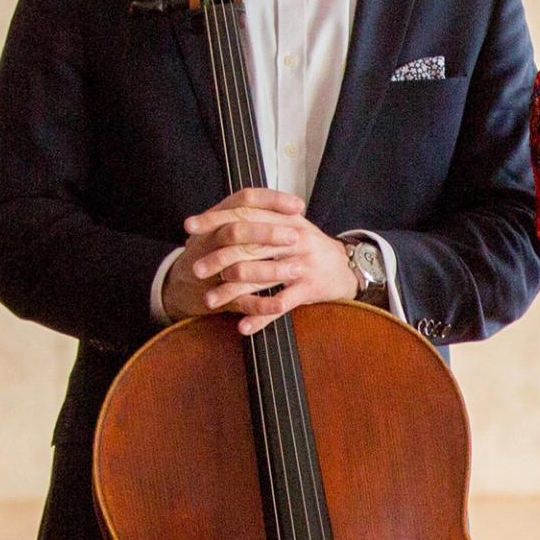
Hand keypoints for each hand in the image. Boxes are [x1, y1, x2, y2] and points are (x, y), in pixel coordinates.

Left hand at [174, 187, 356, 333]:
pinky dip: (260, 317)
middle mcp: (293, 238)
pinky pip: (280, 305)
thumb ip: (262, 218)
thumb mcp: (291, 224)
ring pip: (260, 276)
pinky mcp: (309, 288)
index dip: (215, 218)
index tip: (190, 226)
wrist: (348, 267)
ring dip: (232, 291)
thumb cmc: (312, 248)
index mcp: (285, 219)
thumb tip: (221, 216)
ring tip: (210, 301)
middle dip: (218, 258)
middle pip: (249, 245)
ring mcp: (301, 264)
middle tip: (195, 270)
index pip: (245, 212)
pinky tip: (242, 327)